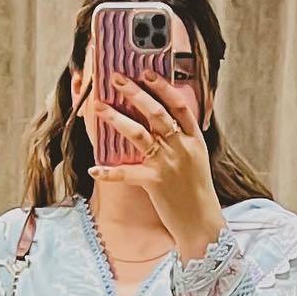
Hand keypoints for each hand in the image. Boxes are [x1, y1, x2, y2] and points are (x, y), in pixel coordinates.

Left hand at [87, 70, 225, 264]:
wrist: (202, 223)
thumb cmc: (196, 192)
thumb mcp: (195, 160)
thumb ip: (181, 140)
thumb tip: (160, 123)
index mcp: (193, 139)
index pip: (179, 105)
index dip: (162, 86)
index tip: (146, 72)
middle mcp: (181, 148)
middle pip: (156, 113)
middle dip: (134, 93)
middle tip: (115, 79)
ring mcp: (168, 164)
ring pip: (138, 135)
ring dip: (116, 119)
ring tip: (99, 107)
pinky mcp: (155, 183)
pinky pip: (127, 174)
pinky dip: (109, 172)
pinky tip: (93, 169)